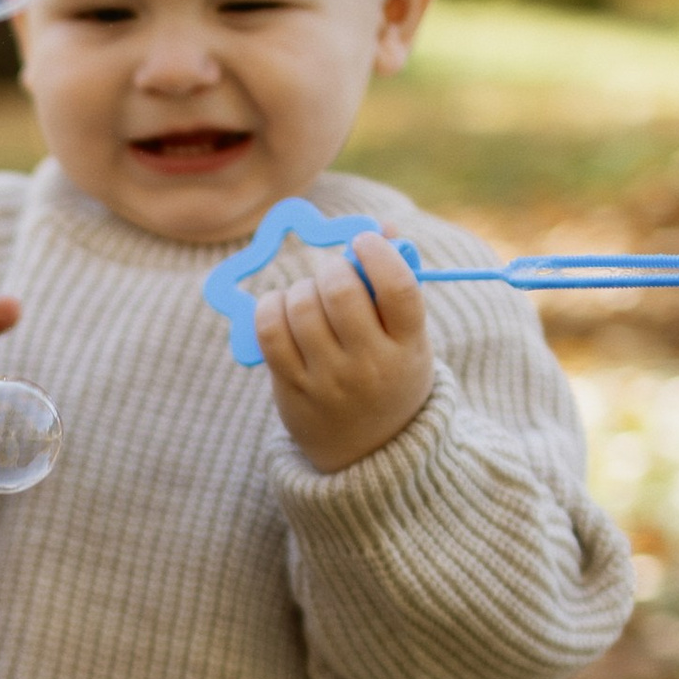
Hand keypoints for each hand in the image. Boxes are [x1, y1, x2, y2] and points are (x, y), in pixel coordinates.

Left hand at [255, 230, 434, 473]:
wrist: (368, 450)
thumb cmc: (389, 373)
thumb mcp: (408, 337)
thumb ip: (396, 283)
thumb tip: (381, 227)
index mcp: (409, 346)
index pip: (397, 288)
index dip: (377, 253)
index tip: (363, 242)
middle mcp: (370, 365)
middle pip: (340, 291)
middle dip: (332, 268)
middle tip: (333, 273)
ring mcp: (329, 380)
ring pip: (300, 306)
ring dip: (301, 288)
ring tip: (309, 297)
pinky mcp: (292, 388)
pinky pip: (269, 330)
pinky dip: (270, 306)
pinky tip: (281, 307)